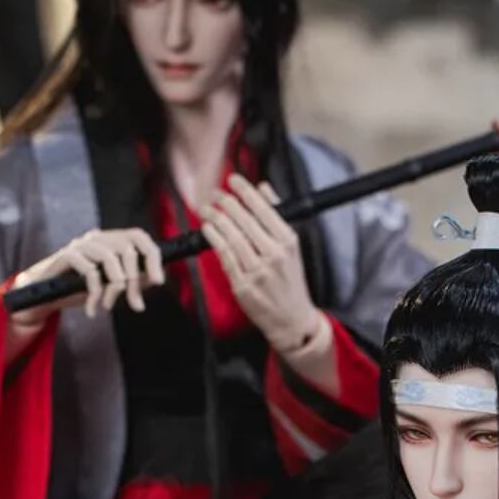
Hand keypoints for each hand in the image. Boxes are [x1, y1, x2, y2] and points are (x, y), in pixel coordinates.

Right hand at [4, 227, 164, 361]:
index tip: (158, 280)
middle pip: (127, 249)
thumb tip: (154, 279)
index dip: (152, 255)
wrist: (44, 296)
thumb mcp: (110, 286)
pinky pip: (90, 271)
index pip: (138, 236)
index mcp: (111, 241)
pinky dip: (95, 293)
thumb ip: (131, 280)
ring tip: (109, 306)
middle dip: (134, 281)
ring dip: (115, 287)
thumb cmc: (79, 289)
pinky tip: (93, 309)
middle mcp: (97, 237)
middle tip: (135, 305)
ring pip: (110, 258)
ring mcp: (81, 244)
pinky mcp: (67, 255)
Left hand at [198, 175, 323, 355]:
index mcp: (288, 241)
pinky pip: (225, 257)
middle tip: (215, 194)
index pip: (264, 208)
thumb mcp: (292, 246)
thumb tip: (264, 188)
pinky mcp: (243, 286)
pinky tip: (208, 228)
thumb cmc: (290, 280)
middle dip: (226, 202)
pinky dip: (214, 239)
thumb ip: (277, 215)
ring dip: (216, 218)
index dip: (245, 191)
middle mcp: (274, 254)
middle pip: (245, 220)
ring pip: (232, 237)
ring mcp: (258, 271)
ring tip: (207, 208)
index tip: (233, 179)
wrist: (292, 318)